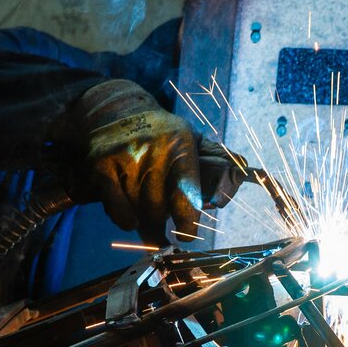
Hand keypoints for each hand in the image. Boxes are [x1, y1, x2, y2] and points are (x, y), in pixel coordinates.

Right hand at [71, 80, 243, 244]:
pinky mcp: (102, 165)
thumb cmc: (160, 135)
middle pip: (159, 209)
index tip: (186, 236)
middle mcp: (154, 150)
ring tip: (146, 218)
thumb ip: (215, 160)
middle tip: (163, 233)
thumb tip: (245, 172)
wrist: (115, 110)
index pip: (187, 194)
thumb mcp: (189, 139)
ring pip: (137, 211)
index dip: (187, 223)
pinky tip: (130, 219)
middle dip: (161, 225)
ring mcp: (126, 157)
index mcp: (181, 145)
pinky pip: (115, 208)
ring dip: (143, 222)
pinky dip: (123, 219)